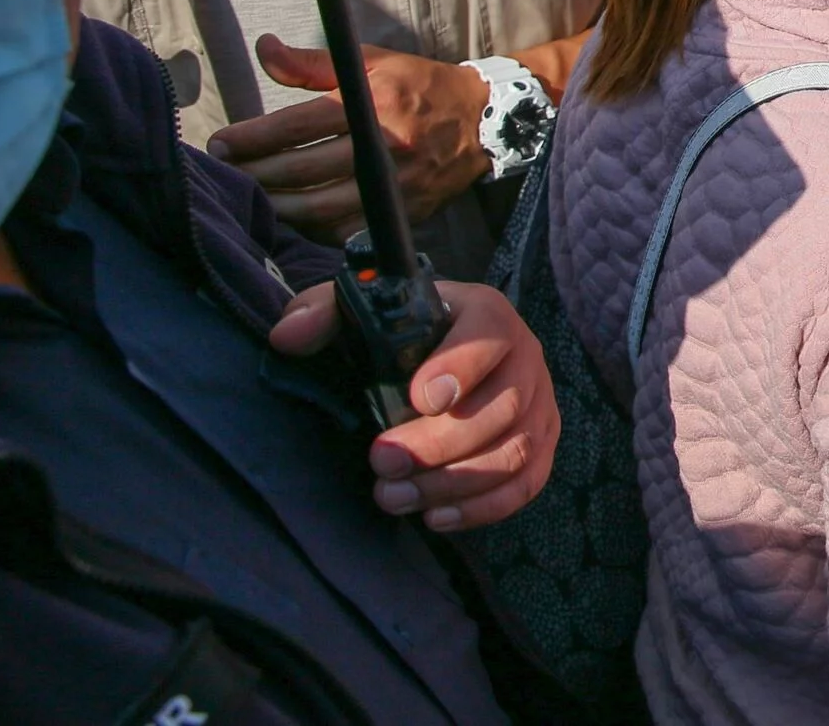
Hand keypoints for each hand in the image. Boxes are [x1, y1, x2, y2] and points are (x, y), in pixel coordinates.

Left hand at [208, 37, 491, 241]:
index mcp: (373, 105)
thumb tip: (264, 49)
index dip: (250, 138)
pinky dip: (311, 229)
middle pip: (300, 170)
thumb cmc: (419, 86)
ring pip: (317, 208)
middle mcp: (383, 148)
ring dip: (276, 207)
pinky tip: (292, 218)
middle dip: (253, 173)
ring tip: (251, 198)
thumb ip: (312, 62)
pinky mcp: (402, 212)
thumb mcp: (371, 62)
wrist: (482, 121)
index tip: (219, 143)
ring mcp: (394, 186)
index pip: (296, 126)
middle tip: (224, 172)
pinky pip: (345, 231)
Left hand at [271, 279, 557, 532]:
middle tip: (382, 463)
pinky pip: (526, 483)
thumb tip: (289, 337)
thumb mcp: (359, 311)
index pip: (488, 335)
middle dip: (439, 444)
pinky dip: (483, 508)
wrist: (442, 352)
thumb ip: (319, 313)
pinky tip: (434, 516)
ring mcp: (539, 403)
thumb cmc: (400, 334)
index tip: (418, 399)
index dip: (461, 368)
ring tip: (393, 497)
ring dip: (453, 483)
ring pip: (513, 451)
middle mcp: (525, 356)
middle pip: (503, 406)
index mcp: (485, 313)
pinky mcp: (539, 444)